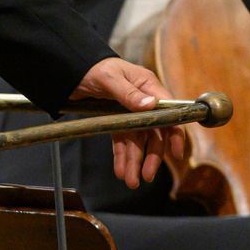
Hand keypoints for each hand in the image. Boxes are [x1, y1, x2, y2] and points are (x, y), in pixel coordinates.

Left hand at [70, 57, 189, 188]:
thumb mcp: (110, 79)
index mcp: (149, 87)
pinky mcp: (118, 120)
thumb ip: (129, 93)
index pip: (169, 114)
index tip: (175, 154)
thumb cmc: (95, 68)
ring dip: (135, 161)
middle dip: (152, 156)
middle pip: (155, 133)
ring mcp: (132, 112)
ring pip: (139, 141)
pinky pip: (124, 141)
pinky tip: (120, 170)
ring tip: (130, 181)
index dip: (175, 135)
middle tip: (146, 176)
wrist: (73, 69)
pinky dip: (122, 156)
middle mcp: (144, 101)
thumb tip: (151, 105)